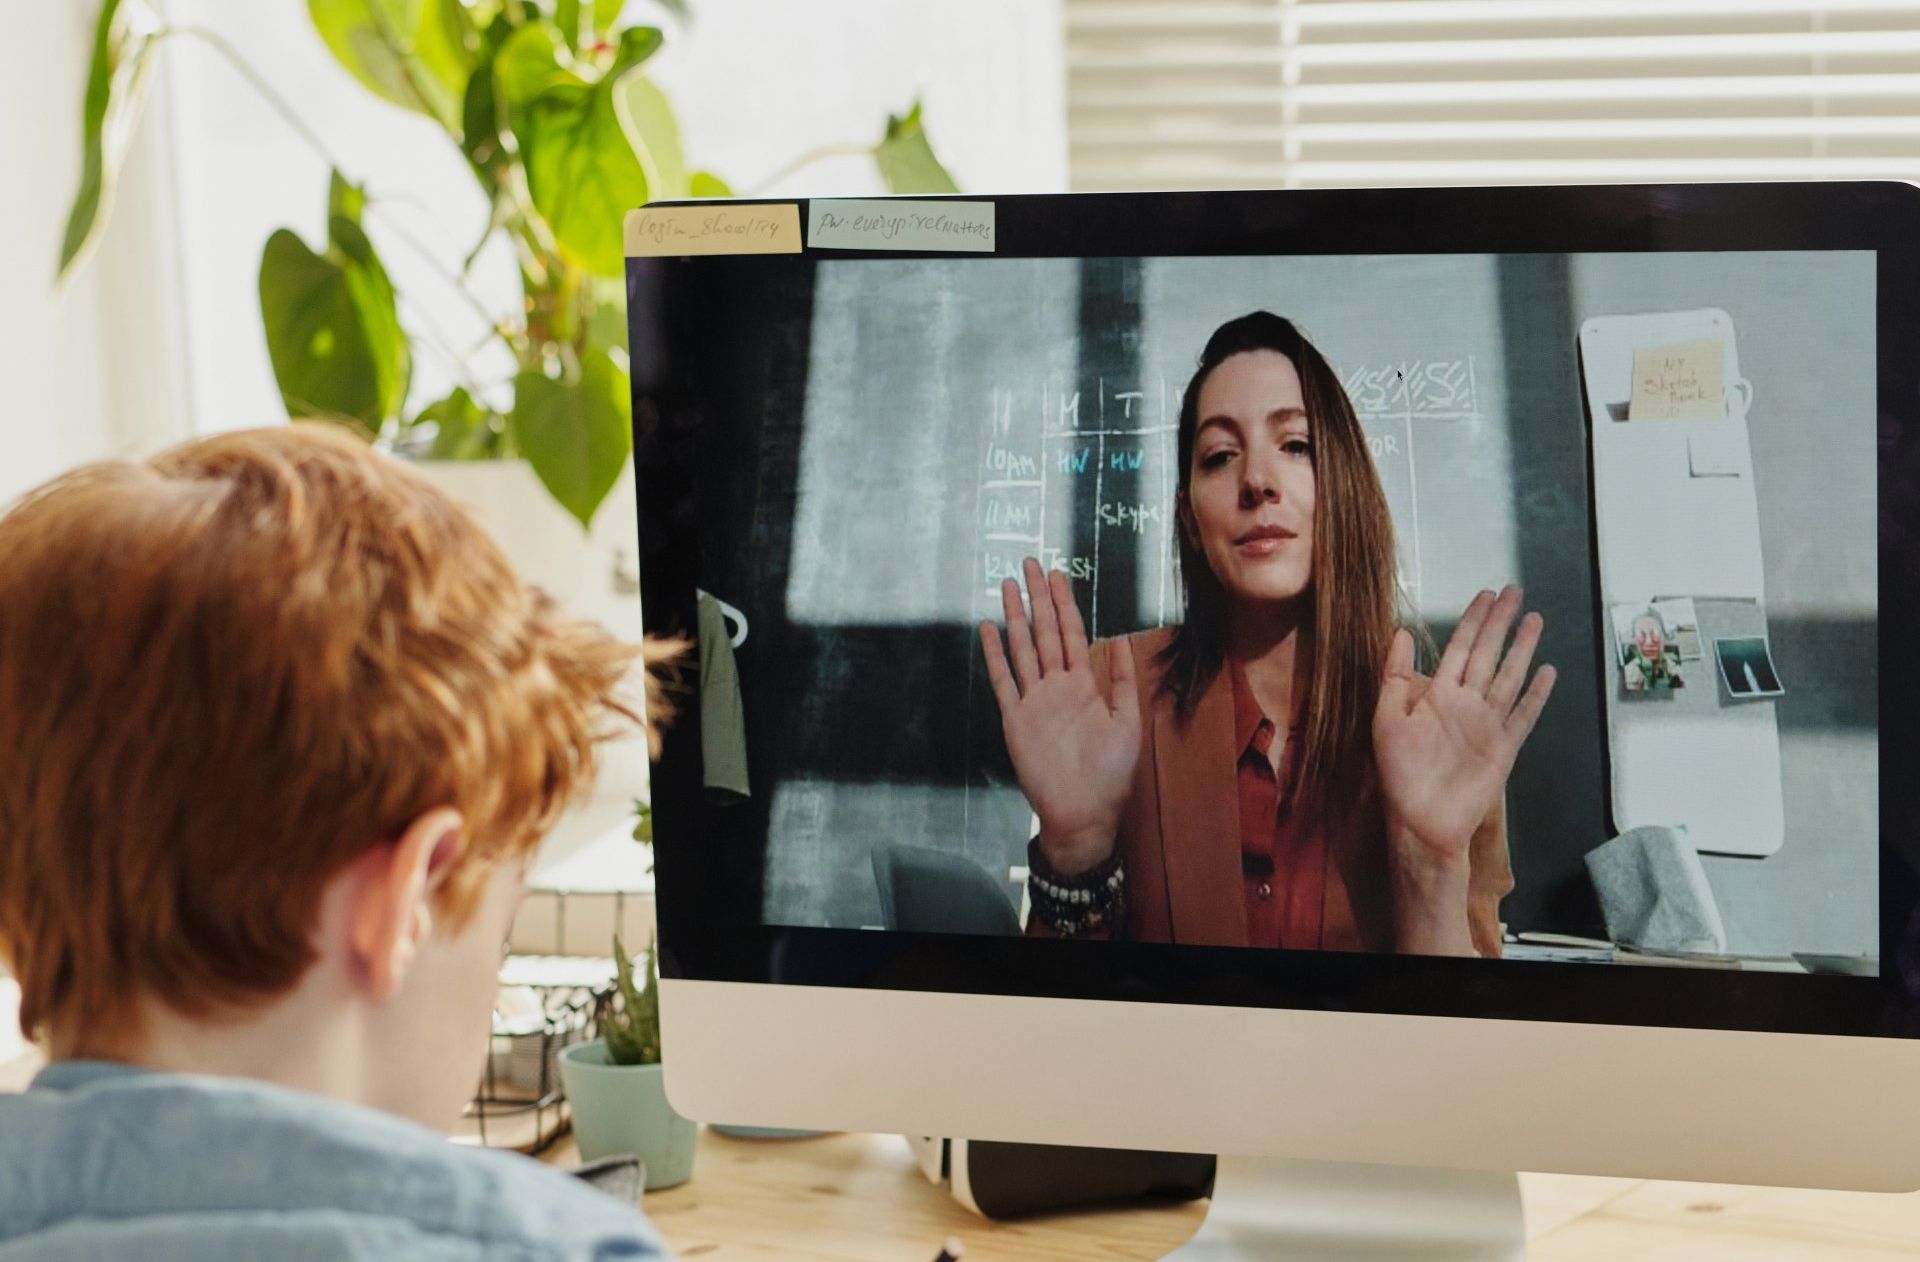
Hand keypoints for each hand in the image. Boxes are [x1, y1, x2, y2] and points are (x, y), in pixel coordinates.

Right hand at [979, 558, 1141, 875]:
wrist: (1084, 812)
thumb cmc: (1110, 774)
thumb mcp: (1128, 722)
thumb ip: (1123, 680)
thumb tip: (1122, 638)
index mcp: (1084, 685)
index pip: (1072, 634)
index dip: (1064, 604)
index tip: (1057, 575)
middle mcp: (1056, 686)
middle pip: (1045, 632)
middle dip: (1038, 598)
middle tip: (1030, 564)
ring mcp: (1033, 701)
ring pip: (1022, 649)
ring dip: (1015, 618)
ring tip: (1006, 587)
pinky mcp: (1015, 720)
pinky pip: (1003, 681)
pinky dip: (995, 655)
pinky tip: (988, 630)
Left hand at [1373, 587, 1555, 867]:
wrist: (1422, 821)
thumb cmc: (1399, 773)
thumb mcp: (1386, 718)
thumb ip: (1395, 676)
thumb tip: (1402, 632)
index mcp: (1436, 694)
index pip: (1458, 647)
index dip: (1472, 620)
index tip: (1485, 595)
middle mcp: (1465, 703)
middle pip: (1487, 653)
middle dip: (1501, 622)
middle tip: (1515, 591)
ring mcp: (1487, 724)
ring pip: (1509, 676)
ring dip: (1523, 648)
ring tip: (1536, 619)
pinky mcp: (1504, 746)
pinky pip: (1524, 715)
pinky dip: (1536, 695)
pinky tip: (1548, 672)